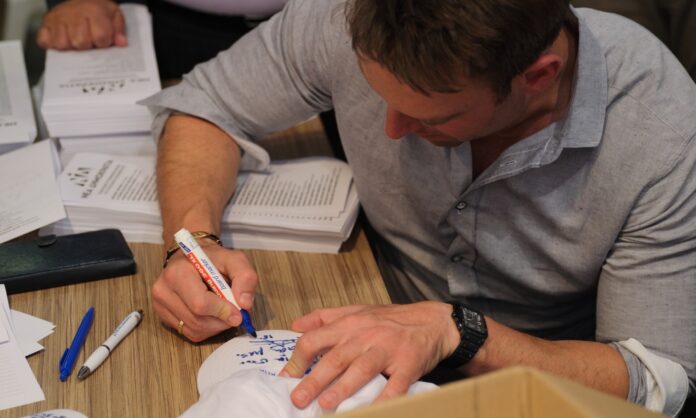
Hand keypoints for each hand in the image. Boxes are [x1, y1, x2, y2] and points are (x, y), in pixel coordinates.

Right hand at [37, 0, 126, 49]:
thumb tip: (121, 43)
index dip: (104, 43)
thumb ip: (119, 30)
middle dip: (87, 46)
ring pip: (61, 44)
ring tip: (75, 40)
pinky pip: (44, 41)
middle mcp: (73, 14)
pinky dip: (52, 44)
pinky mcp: (45, 23)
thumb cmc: (98, 10)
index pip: (100, 37)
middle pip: (80, 43)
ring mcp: (57, 18)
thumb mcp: (114, 15)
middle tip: (89, 41)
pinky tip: (62, 39)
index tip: (103, 40)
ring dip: (70, 47)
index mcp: (93, 11)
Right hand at [151, 242, 257, 341]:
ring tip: (224, 310)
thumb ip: (245, 277)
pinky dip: (207, 328)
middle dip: (222, 320)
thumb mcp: (234, 259)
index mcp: (177, 272)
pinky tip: (212, 315)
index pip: (200, 303)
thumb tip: (245, 304)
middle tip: (235, 312)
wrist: (192, 257)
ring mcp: (161, 305)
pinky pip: (190, 333)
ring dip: (216, 325)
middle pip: (198, 320)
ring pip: (195, 330)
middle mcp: (163, 290)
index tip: (239, 312)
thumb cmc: (212, 258)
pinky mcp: (164, 316)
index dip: (223, 311)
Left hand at [279, 302, 459, 408]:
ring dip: (343, 388)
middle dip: (314, 379)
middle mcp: (366, 335)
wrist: (432, 321)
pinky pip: (395, 384)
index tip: (287, 377)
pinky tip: (373, 410)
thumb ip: (324, 317)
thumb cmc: (390, 319)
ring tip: (326, 404)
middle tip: (298, 399)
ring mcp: (387, 349)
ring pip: (362, 368)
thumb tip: (295, 324)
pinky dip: (385, 398)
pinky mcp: (408, 364)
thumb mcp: (355, 311)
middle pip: (336, 358)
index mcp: (349, 324)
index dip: (299, 358)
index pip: (316, 338)